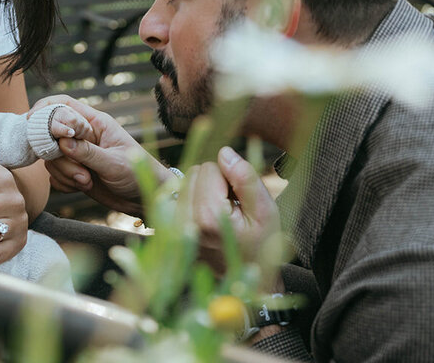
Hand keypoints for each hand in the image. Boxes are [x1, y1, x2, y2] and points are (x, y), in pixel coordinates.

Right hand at [38, 95, 166, 216]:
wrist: (144, 200)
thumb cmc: (138, 174)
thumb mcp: (114, 163)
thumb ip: (87, 152)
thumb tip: (62, 141)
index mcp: (95, 123)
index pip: (63, 105)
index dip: (45, 110)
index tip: (33, 123)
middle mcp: (83, 135)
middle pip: (52, 135)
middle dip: (60, 156)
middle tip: (81, 172)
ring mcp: (77, 154)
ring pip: (52, 157)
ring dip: (65, 172)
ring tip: (86, 181)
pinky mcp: (74, 171)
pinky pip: (55, 174)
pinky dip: (64, 183)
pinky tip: (81, 187)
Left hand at [183, 146, 280, 275]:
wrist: (246, 281)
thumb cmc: (260, 247)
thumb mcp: (265, 212)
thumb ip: (246, 179)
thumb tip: (224, 152)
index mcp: (207, 216)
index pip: (210, 168)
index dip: (230, 176)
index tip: (240, 199)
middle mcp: (184, 220)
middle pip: (195, 172)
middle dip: (215, 182)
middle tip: (231, 206)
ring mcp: (173, 226)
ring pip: (186, 181)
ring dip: (204, 189)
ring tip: (221, 212)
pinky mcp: (168, 228)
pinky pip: (178, 195)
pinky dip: (193, 199)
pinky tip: (206, 215)